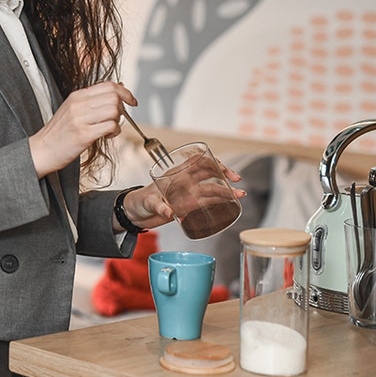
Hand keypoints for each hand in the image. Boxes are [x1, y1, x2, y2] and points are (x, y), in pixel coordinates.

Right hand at [28, 81, 135, 176]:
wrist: (42, 150)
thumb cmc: (59, 132)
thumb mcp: (73, 109)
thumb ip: (93, 100)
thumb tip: (119, 88)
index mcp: (77, 96)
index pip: (108, 85)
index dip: (125, 92)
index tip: (132, 101)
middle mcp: (78, 104)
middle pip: (114, 96)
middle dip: (122, 108)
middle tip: (116, 119)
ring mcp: (80, 119)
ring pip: (114, 110)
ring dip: (118, 121)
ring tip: (110, 128)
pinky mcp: (83, 134)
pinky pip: (110, 126)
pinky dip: (114, 132)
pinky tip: (106, 136)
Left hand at [121, 162, 247, 231]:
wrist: (135, 213)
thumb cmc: (139, 202)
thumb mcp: (148, 202)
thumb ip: (159, 206)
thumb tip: (169, 212)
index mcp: (176, 175)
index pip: (197, 162)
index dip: (212, 162)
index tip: (222, 169)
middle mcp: (185, 182)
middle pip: (209, 173)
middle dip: (225, 175)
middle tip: (237, 182)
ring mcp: (188, 194)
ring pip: (212, 188)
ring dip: (226, 191)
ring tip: (240, 195)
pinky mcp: (189, 206)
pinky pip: (207, 202)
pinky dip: (220, 202)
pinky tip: (230, 204)